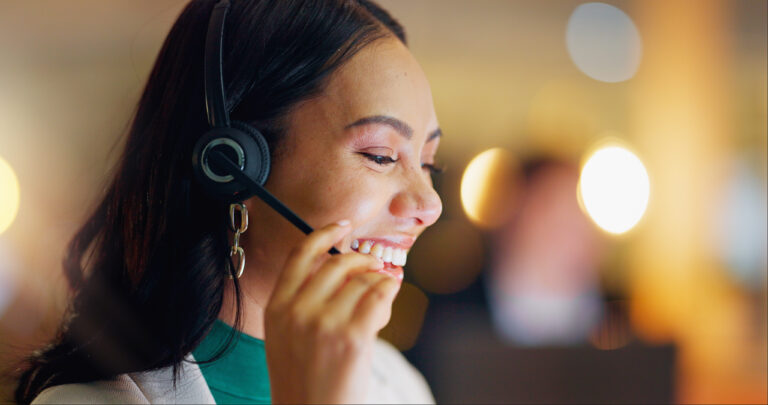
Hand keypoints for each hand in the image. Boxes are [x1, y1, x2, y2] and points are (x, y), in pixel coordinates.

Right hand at [264, 220, 401, 403]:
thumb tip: (343, 270)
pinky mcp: (353, 336)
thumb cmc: (304, 382)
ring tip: (378, 304)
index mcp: (277, 308)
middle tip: (376, 267)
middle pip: (338, 263)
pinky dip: (390, 293)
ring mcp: (325, 322)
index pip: (301, 254)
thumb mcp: (286, 338)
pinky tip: (388, 301)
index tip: (343, 226)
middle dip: (363, 261)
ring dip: (378, 285)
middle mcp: (297, 311)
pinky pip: (380, 294)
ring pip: (364, 280)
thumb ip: (303, 302)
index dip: (324, 233)